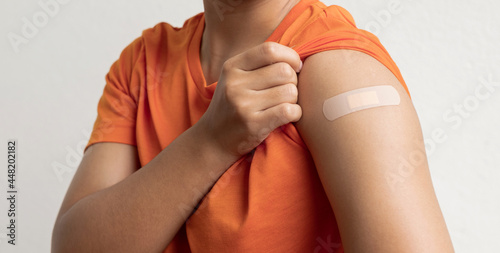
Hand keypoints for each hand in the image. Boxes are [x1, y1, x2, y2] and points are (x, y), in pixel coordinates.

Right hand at [197, 42, 302, 157]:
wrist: (213, 139)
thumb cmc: (233, 105)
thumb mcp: (236, 78)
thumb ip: (261, 64)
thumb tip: (298, 57)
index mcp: (232, 67)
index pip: (270, 50)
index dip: (290, 56)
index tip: (295, 67)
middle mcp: (235, 83)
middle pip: (284, 71)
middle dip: (293, 81)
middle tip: (287, 90)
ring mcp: (243, 104)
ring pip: (289, 92)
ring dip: (294, 100)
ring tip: (283, 104)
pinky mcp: (253, 124)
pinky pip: (289, 111)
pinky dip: (296, 113)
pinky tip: (288, 115)